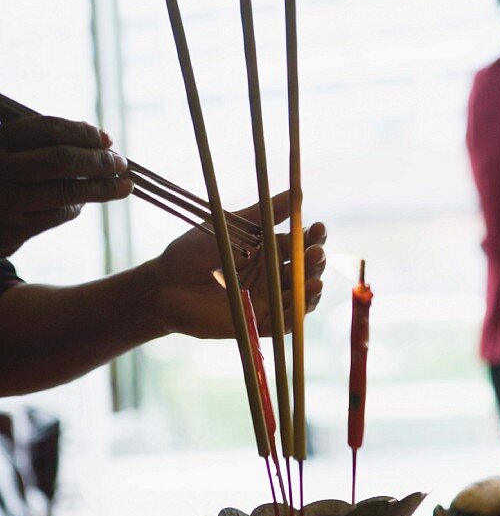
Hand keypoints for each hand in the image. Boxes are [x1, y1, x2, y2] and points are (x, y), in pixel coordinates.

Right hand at [0, 116, 131, 255]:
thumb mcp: (8, 150)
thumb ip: (42, 142)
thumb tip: (98, 136)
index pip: (47, 129)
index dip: (83, 133)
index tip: (107, 139)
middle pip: (62, 160)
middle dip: (98, 161)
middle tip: (120, 164)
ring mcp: (5, 200)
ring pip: (66, 191)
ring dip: (102, 188)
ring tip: (123, 186)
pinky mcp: (13, 229)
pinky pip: (58, 214)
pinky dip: (77, 206)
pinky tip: (84, 201)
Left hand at [150, 191, 326, 338]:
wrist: (165, 283)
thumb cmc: (194, 251)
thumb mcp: (234, 227)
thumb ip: (265, 213)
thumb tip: (296, 191)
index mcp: (272, 250)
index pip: (302, 243)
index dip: (314, 237)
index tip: (319, 228)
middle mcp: (275, 275)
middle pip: (306, 271)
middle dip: (315, 263)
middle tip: (316, 255)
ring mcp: (269, 300)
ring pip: (301, 298)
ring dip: (311, 291)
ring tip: (314, 282)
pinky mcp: (259, 323)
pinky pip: (283, 323)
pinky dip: (295, 316)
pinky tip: (301, 304)